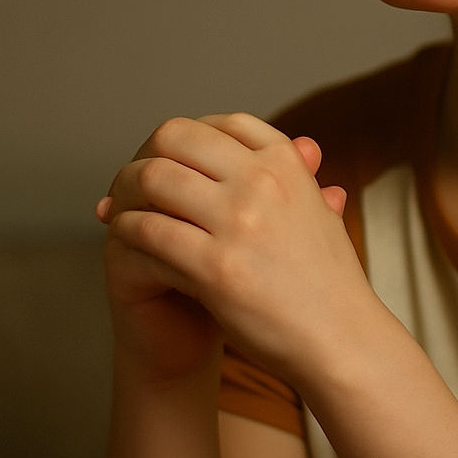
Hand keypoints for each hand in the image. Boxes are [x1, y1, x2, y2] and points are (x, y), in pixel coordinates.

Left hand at [98, 115, 356, 385]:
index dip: (186, 138)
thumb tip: (305, 144)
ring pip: (152, 178)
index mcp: (286, 163)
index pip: (220, 122)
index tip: (169, 160)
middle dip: (144, 157)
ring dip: (124, 193)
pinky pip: (148, 230)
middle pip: (175, 137)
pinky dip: (127, 232)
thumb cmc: (328, 278)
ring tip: (118, 212)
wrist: (339, 336)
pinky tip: (127, 242)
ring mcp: (238, 221)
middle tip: (130, 184)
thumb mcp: (322, 210)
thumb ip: (305, 175)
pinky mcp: (214, 267)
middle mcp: (262, 181)